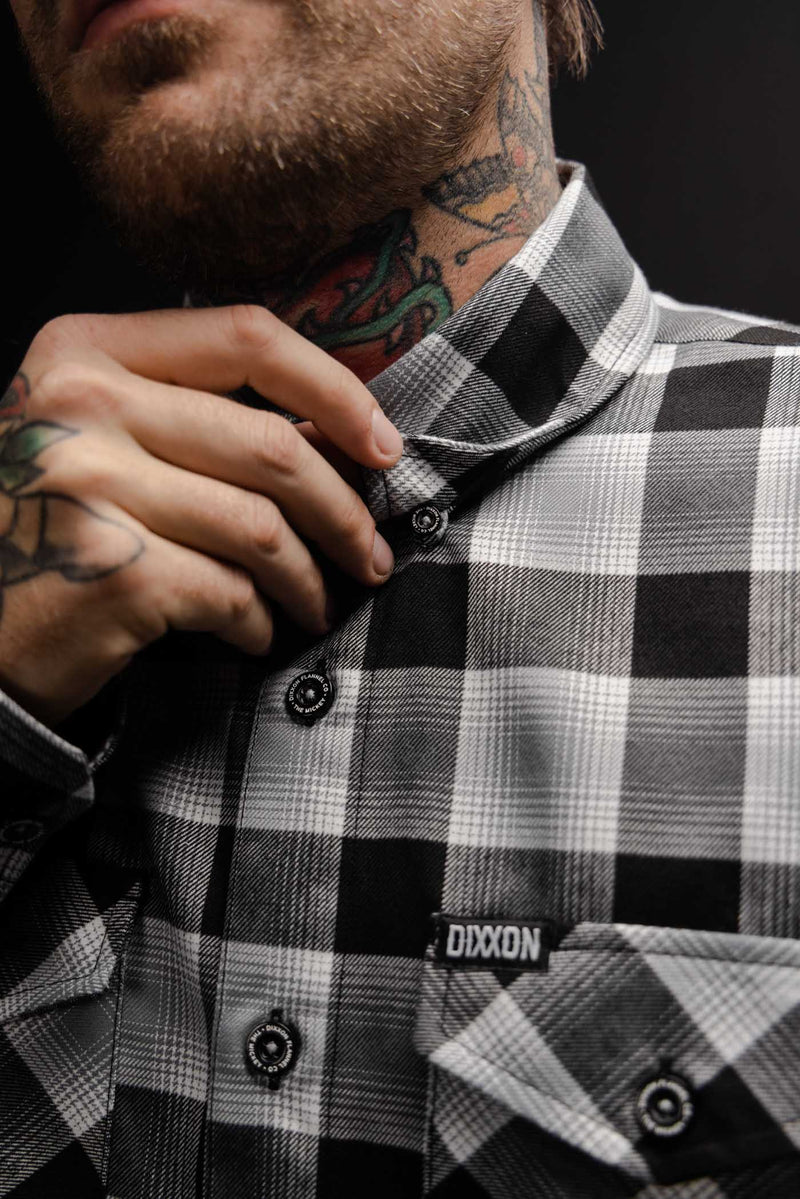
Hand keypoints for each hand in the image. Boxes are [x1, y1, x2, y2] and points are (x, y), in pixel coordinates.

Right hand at [0, 305, 402, 728]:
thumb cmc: (47, 527)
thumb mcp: (97, 436)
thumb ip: (194, 413)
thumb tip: (340, 432)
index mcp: (85, 350)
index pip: (247, 336)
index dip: (335, 390)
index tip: (382, 445)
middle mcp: (82, 404)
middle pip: (271, 446)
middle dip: (344, 512)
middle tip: (371, 554)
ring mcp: (92, 485)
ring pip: (263, 528)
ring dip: (310, 579)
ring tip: (318, 604)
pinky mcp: (113, 570)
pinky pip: (233, 593)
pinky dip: (258, 622)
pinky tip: (255, 632)